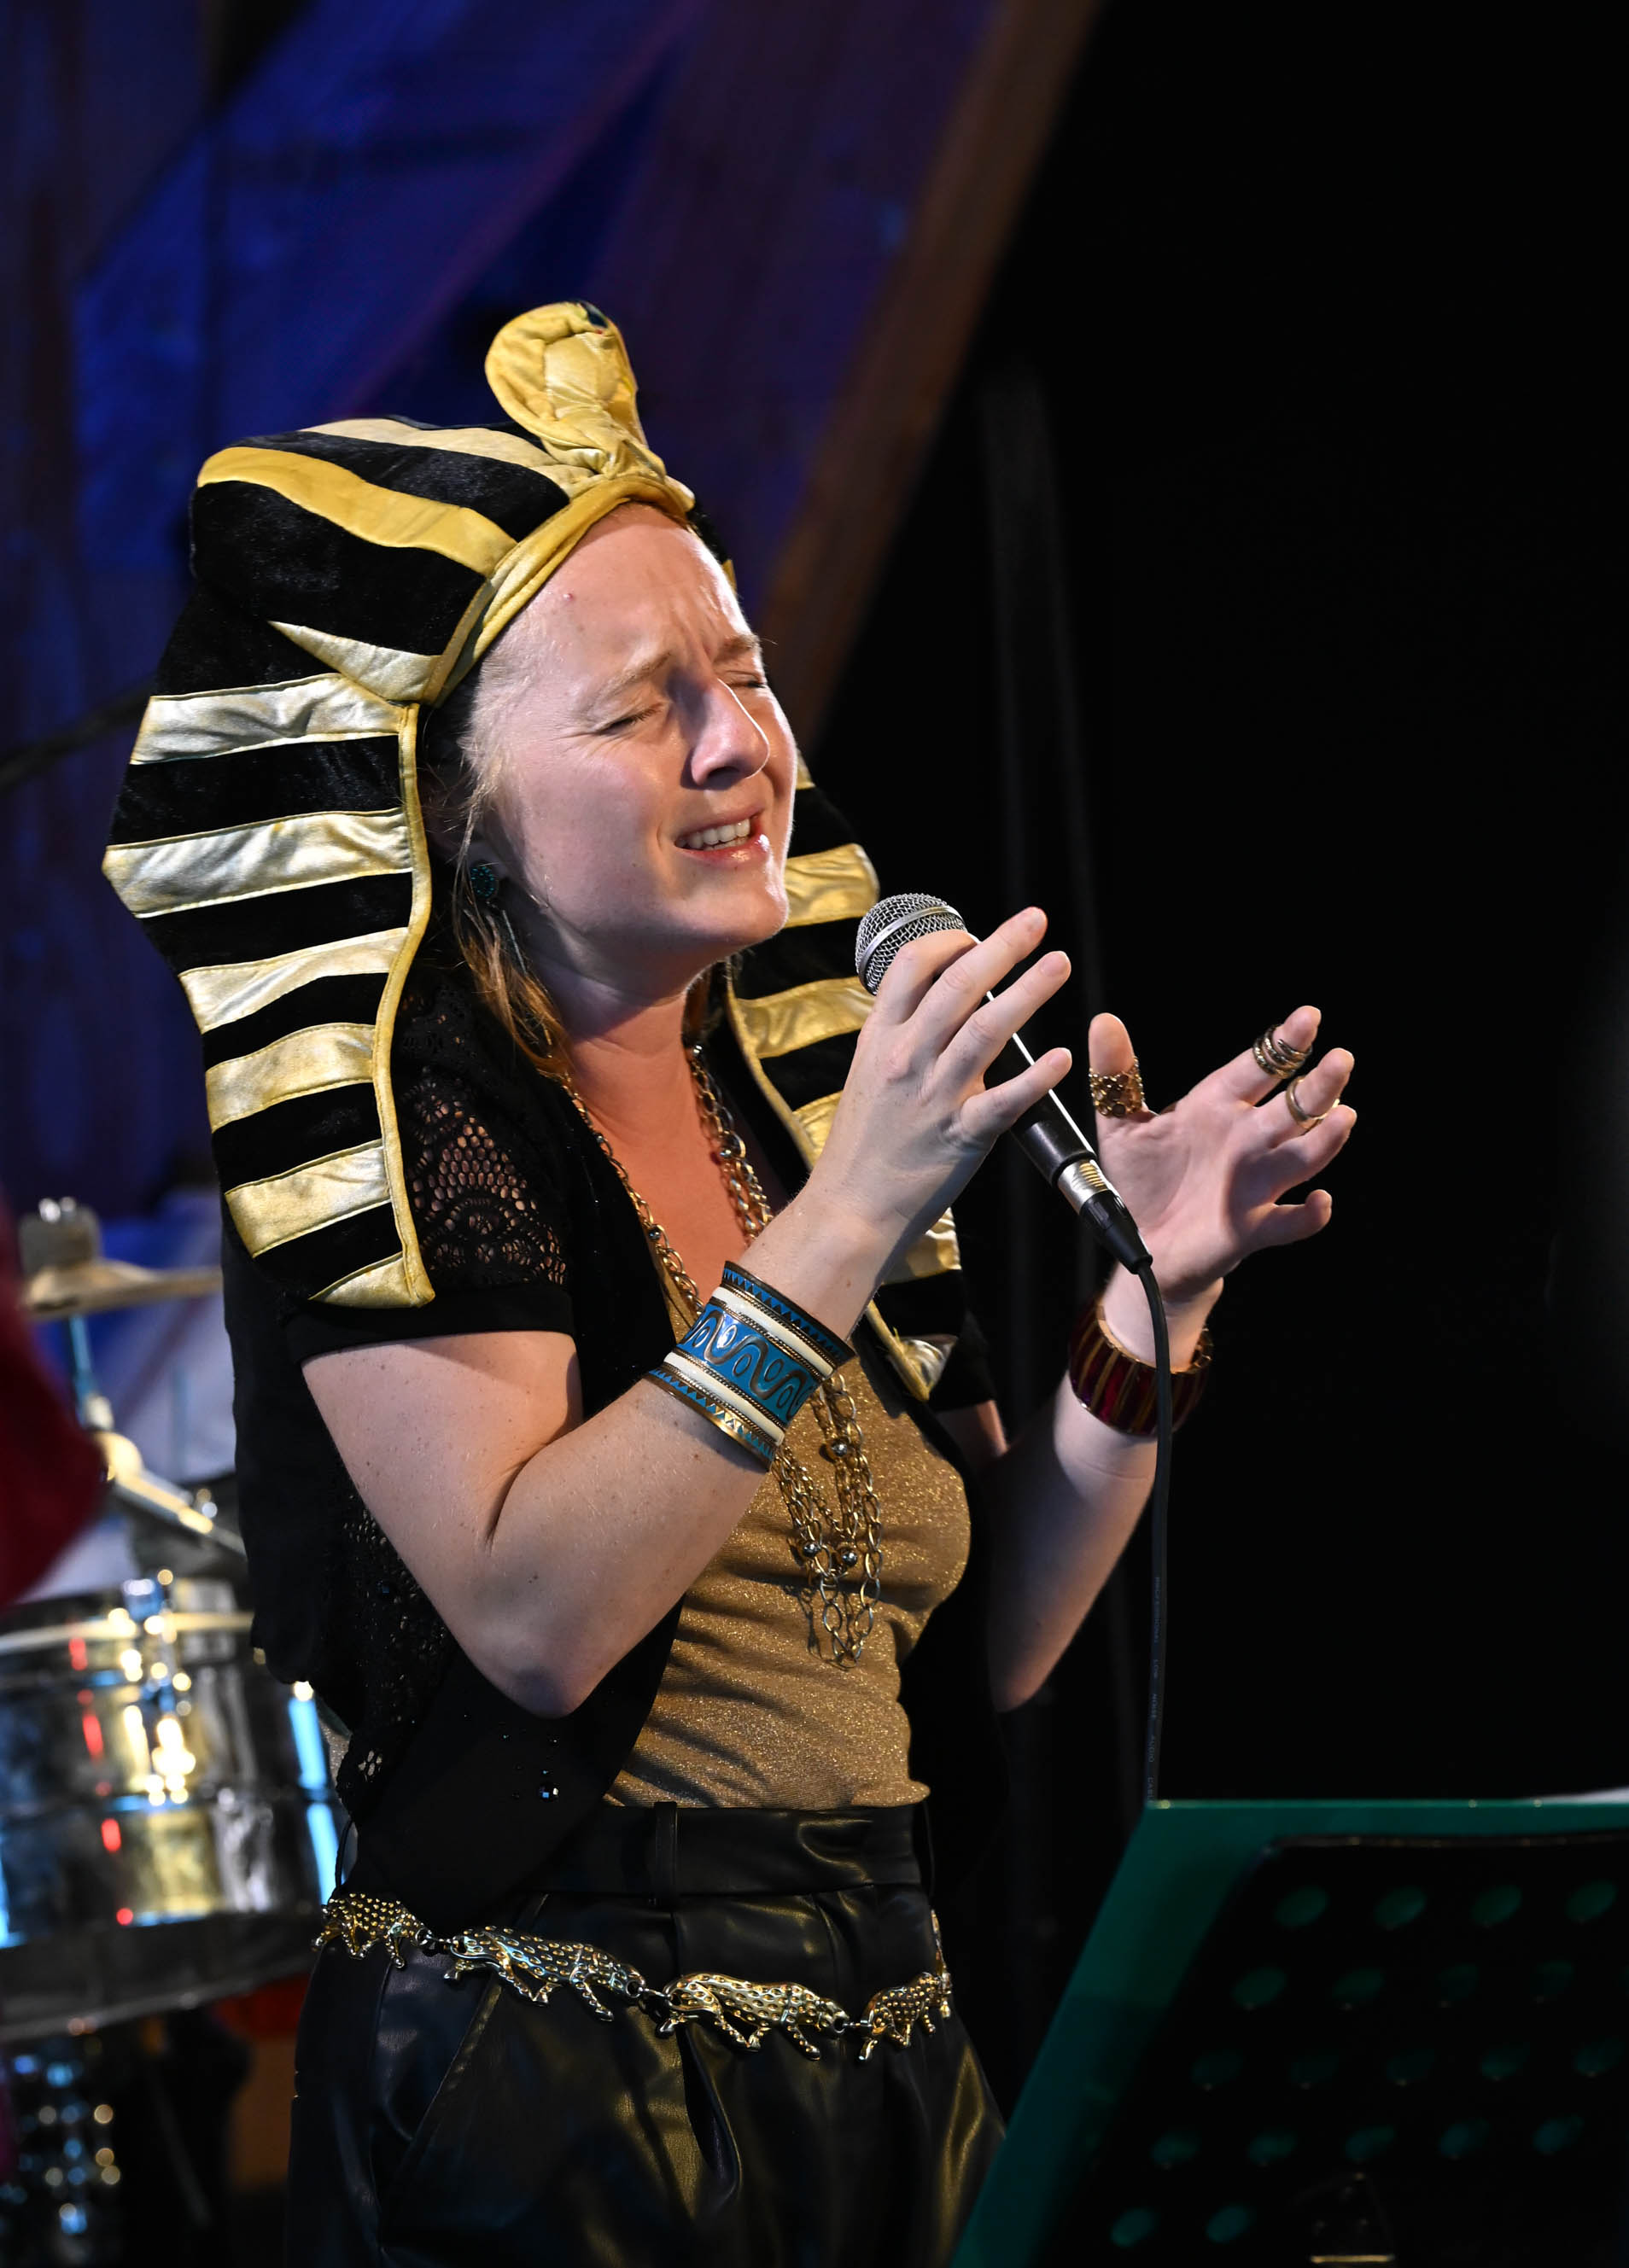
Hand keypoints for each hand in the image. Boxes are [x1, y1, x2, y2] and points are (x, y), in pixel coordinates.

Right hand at [807, 908, 1072, 1275]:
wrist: (849, 1207)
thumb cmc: (863, 1144)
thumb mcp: (868, 1074)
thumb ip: (902, 1035)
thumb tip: (941, 998)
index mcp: (881, 1038)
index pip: (913, 966)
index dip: (950, 941)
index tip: (978, 935)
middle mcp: (906, 1058)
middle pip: (958, 984)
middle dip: (1002, 946)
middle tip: (1036, 921)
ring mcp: (933, 1095)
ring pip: (986, 1030)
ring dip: (1028, 992)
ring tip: (1059, 964)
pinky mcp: (960, 1135)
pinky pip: (1004, 1100)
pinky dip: (1035, 1077)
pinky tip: (1061, 1057)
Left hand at [1089, 1005, 1354, 1308]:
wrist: (1141, 1240)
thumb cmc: (1142, 1178)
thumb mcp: (1121, 1124)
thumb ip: (1114, 1075)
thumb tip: (1103, 1021)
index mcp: (1218, 1107)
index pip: (1258, 1069)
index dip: (1283, 1044)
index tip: (1308, 1017)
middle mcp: (1246, 1141)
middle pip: (1294, 1106)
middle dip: (1319, 1084)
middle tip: (1340, 1059)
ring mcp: (1255, 1183)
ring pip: (1302, 1156)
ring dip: (1325, 1138)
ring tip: (1343, 1116)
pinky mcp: (1252, 1227)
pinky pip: (1289, 1222)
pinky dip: (1308, 1215)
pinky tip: (1320, 1202)